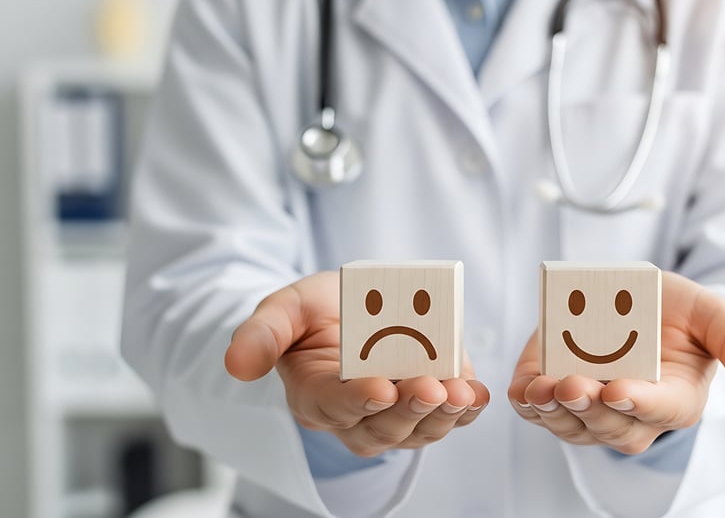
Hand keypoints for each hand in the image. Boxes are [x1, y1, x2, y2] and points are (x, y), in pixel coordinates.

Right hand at [225, 272, 489, 457]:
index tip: (380, 389)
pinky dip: (466, 411)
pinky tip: (478, 395)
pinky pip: (448, 418)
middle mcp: (354, 415)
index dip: (357, 400)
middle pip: (382, 425)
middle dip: (409, 408)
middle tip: (432, 388)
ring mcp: (394, 414)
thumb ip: (262, 333)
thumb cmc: (314, 312)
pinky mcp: (427, 404)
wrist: (350, 307)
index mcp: (313, 393)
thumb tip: (235, 364)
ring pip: (418, 429)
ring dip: (442, 415)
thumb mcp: (284, 308)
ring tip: (462, 394)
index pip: (333, 405)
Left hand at [508, 271, 724, 453]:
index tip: (618, 390)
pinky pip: (541, 412)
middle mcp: (634, 414)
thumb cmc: (680, 315)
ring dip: (553, 411)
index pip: (660, 410)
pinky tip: (521, 391)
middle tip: (570, 385)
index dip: (639, 402)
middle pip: (611, 424)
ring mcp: (593, 410)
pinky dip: (528, 404)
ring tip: (540, 390)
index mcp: (677, 399)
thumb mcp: (713, 315)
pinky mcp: (558, 396)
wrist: (638, 304)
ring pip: (572, 424)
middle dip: (588, 406)